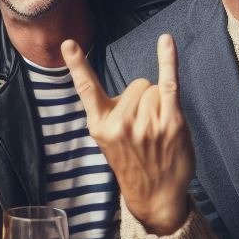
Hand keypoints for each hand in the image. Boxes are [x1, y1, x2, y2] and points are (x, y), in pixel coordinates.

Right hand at [62, 33, 194, 234]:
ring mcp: (145, 124)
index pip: (86, 89)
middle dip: (144, 99)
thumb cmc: (134, 165)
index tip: (67, 43)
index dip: (76, 65)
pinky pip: (168, 83)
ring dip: (161, 104)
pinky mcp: (170, 123)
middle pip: (136, 84)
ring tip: (159, 131)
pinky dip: (168, 60)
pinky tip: (165, 42)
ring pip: (154, 88)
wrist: (155, 197)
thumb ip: (111, 116)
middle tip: (146, 129)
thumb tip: (134, 90)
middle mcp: (119, 124)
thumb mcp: (108, 143)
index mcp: (99, 125)